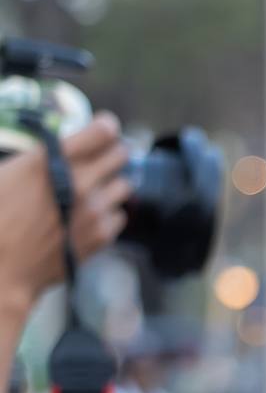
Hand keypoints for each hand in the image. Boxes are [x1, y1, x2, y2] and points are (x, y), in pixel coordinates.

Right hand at [0, 118, 131, 312]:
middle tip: (102, 155)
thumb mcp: (6, 173)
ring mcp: (95, 211)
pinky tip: (89, 215)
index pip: (103, 131)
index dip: (105, 126)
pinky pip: (119, 215)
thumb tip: (55, 150)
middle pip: (121, 154)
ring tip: (93, 188)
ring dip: (111, 182)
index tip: (102, 128)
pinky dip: (108, 212)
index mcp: (53, 161)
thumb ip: (38, 158)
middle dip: (113, 151)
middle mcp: (81, 183)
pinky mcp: (102, 235)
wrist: (1, 266)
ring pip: (125, 184)